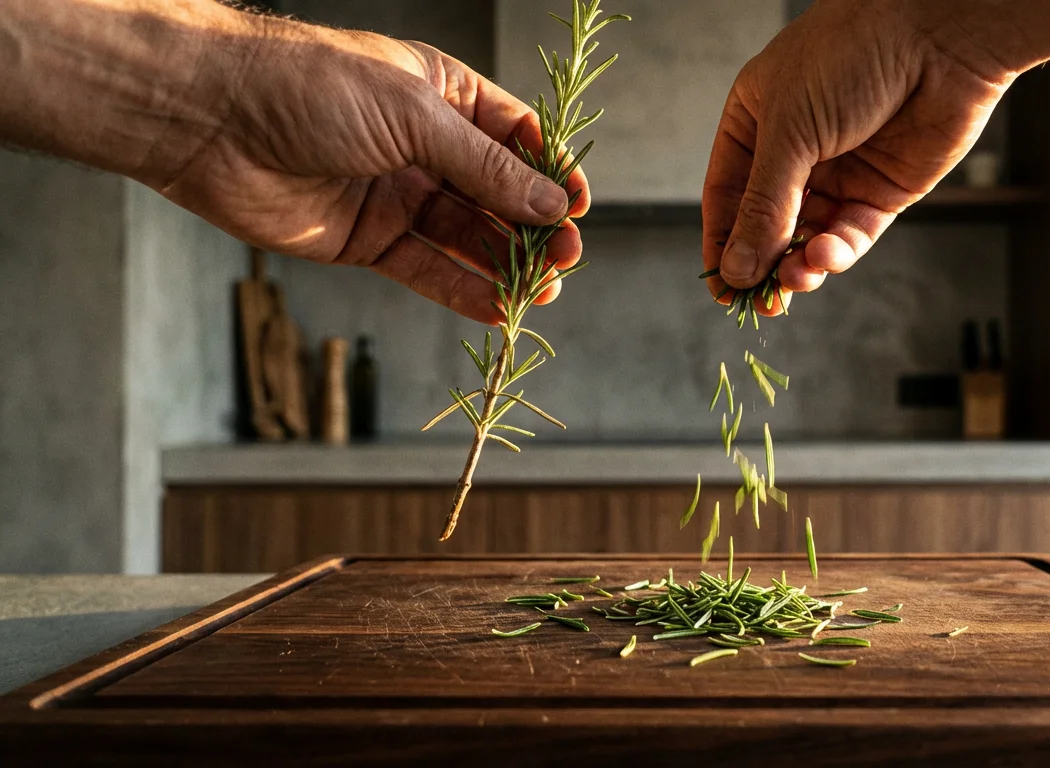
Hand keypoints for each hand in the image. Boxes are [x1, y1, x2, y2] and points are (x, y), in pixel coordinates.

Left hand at [162, 18, 588, 323]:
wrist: (210, 119)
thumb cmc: (311, 89)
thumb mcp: (414, 116)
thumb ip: (486, 167)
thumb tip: (552, 204)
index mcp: (442, 95)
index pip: (517, 138)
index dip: (552, 173)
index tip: (580, 208)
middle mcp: (424, 146)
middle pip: (498, 194)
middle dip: (534, 227)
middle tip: (565, 258)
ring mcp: (396, 194)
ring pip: (466, 237)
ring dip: (505, 264)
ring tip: (542, 291)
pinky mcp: (366, 241)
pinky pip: (426, 268)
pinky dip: (461, 290)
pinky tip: (496, 308)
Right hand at [701, 0, 1015, 313]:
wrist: (940, 35)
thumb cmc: (852, 55)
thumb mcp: (790, 131)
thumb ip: (763, 206)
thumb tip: (735, 269)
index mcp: (757, 121)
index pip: (727, 194)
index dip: (721, 242)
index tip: (718, 286)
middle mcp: (796, 149)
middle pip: (768, 224)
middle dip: (762, 264)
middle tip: (757, 303)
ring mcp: (841, 171)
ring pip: (809, 236)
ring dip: (799, 264)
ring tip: (794, 281)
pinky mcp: (883, 189)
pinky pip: (851, 234)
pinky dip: (836, 252)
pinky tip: (824, 258)